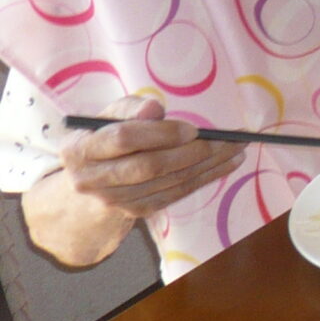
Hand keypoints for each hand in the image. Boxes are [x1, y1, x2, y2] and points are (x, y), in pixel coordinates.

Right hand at [55, 98, 240, 221]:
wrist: (91, 181)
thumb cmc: (108, 135)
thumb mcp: (111, 115)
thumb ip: (131, 108)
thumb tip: (154, 109)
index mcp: (80, 149)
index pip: (123, 139)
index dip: (160, 133)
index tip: (193, 128)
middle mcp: (91, 180)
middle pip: (149, 166)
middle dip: (193, 152)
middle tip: (228, 140)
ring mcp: (113, 200)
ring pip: (168, 182)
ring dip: (209, 165)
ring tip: (237, 148)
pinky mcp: (135, 211)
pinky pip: (176, 194)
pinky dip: (205, 178)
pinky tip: (227, 164)